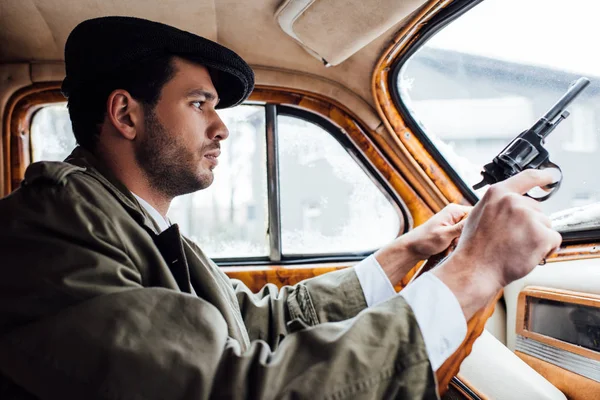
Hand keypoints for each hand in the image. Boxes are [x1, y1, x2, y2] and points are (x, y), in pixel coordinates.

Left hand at [374, 204, 469, 284]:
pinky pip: (461, 238)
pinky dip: (456, 245)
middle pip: (473, 224)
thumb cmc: (425, 240)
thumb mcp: (446, 234)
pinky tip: (448, 249)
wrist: (412, 248)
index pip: (477, 213)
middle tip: (454, 242)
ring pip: (467, 233)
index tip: (469, 235)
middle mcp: (455, 214)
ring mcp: (453, 223)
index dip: (477, 225)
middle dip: (467, 236)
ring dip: (461, 242)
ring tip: (449, 246)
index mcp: (454, 210)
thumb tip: (480, 219)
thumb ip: (463, 227)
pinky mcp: (451, 231)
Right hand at [434, 169, 562, 319]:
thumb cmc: (474, 247)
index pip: (526, 177)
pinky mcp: (541, 234)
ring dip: (536, 237)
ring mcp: (528, 217)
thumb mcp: (478, 215)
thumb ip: (497, 205)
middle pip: (536, 210)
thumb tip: (512, 205)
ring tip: (516, 248)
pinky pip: (553, 240)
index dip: (541, 176)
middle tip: (512, 239)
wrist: (475, 269)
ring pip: (545, 225)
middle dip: (530, 225)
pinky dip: (546, 249)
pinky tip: (528, 254)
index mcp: (497, 193)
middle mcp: (513, 201)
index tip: (549, 177)